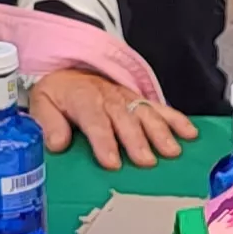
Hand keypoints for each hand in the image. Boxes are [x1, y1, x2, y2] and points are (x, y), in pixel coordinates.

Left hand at [25, 66, 193, 170]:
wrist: (71, 70)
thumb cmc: (58, 93)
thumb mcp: (42, 103)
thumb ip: (49, 123)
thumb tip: (57, 144)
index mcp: (82, 98)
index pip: (94, 120)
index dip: (104, 141)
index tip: (112, 162)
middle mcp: (108, 97)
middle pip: (125, 119)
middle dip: (137, 140)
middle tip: (147, 161)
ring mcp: (126, 98)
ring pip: (146, 113)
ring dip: (161, 132)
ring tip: (172, 152)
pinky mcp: (138, 100)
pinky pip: (159, 108)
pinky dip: (177, 119)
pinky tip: (190, 133)